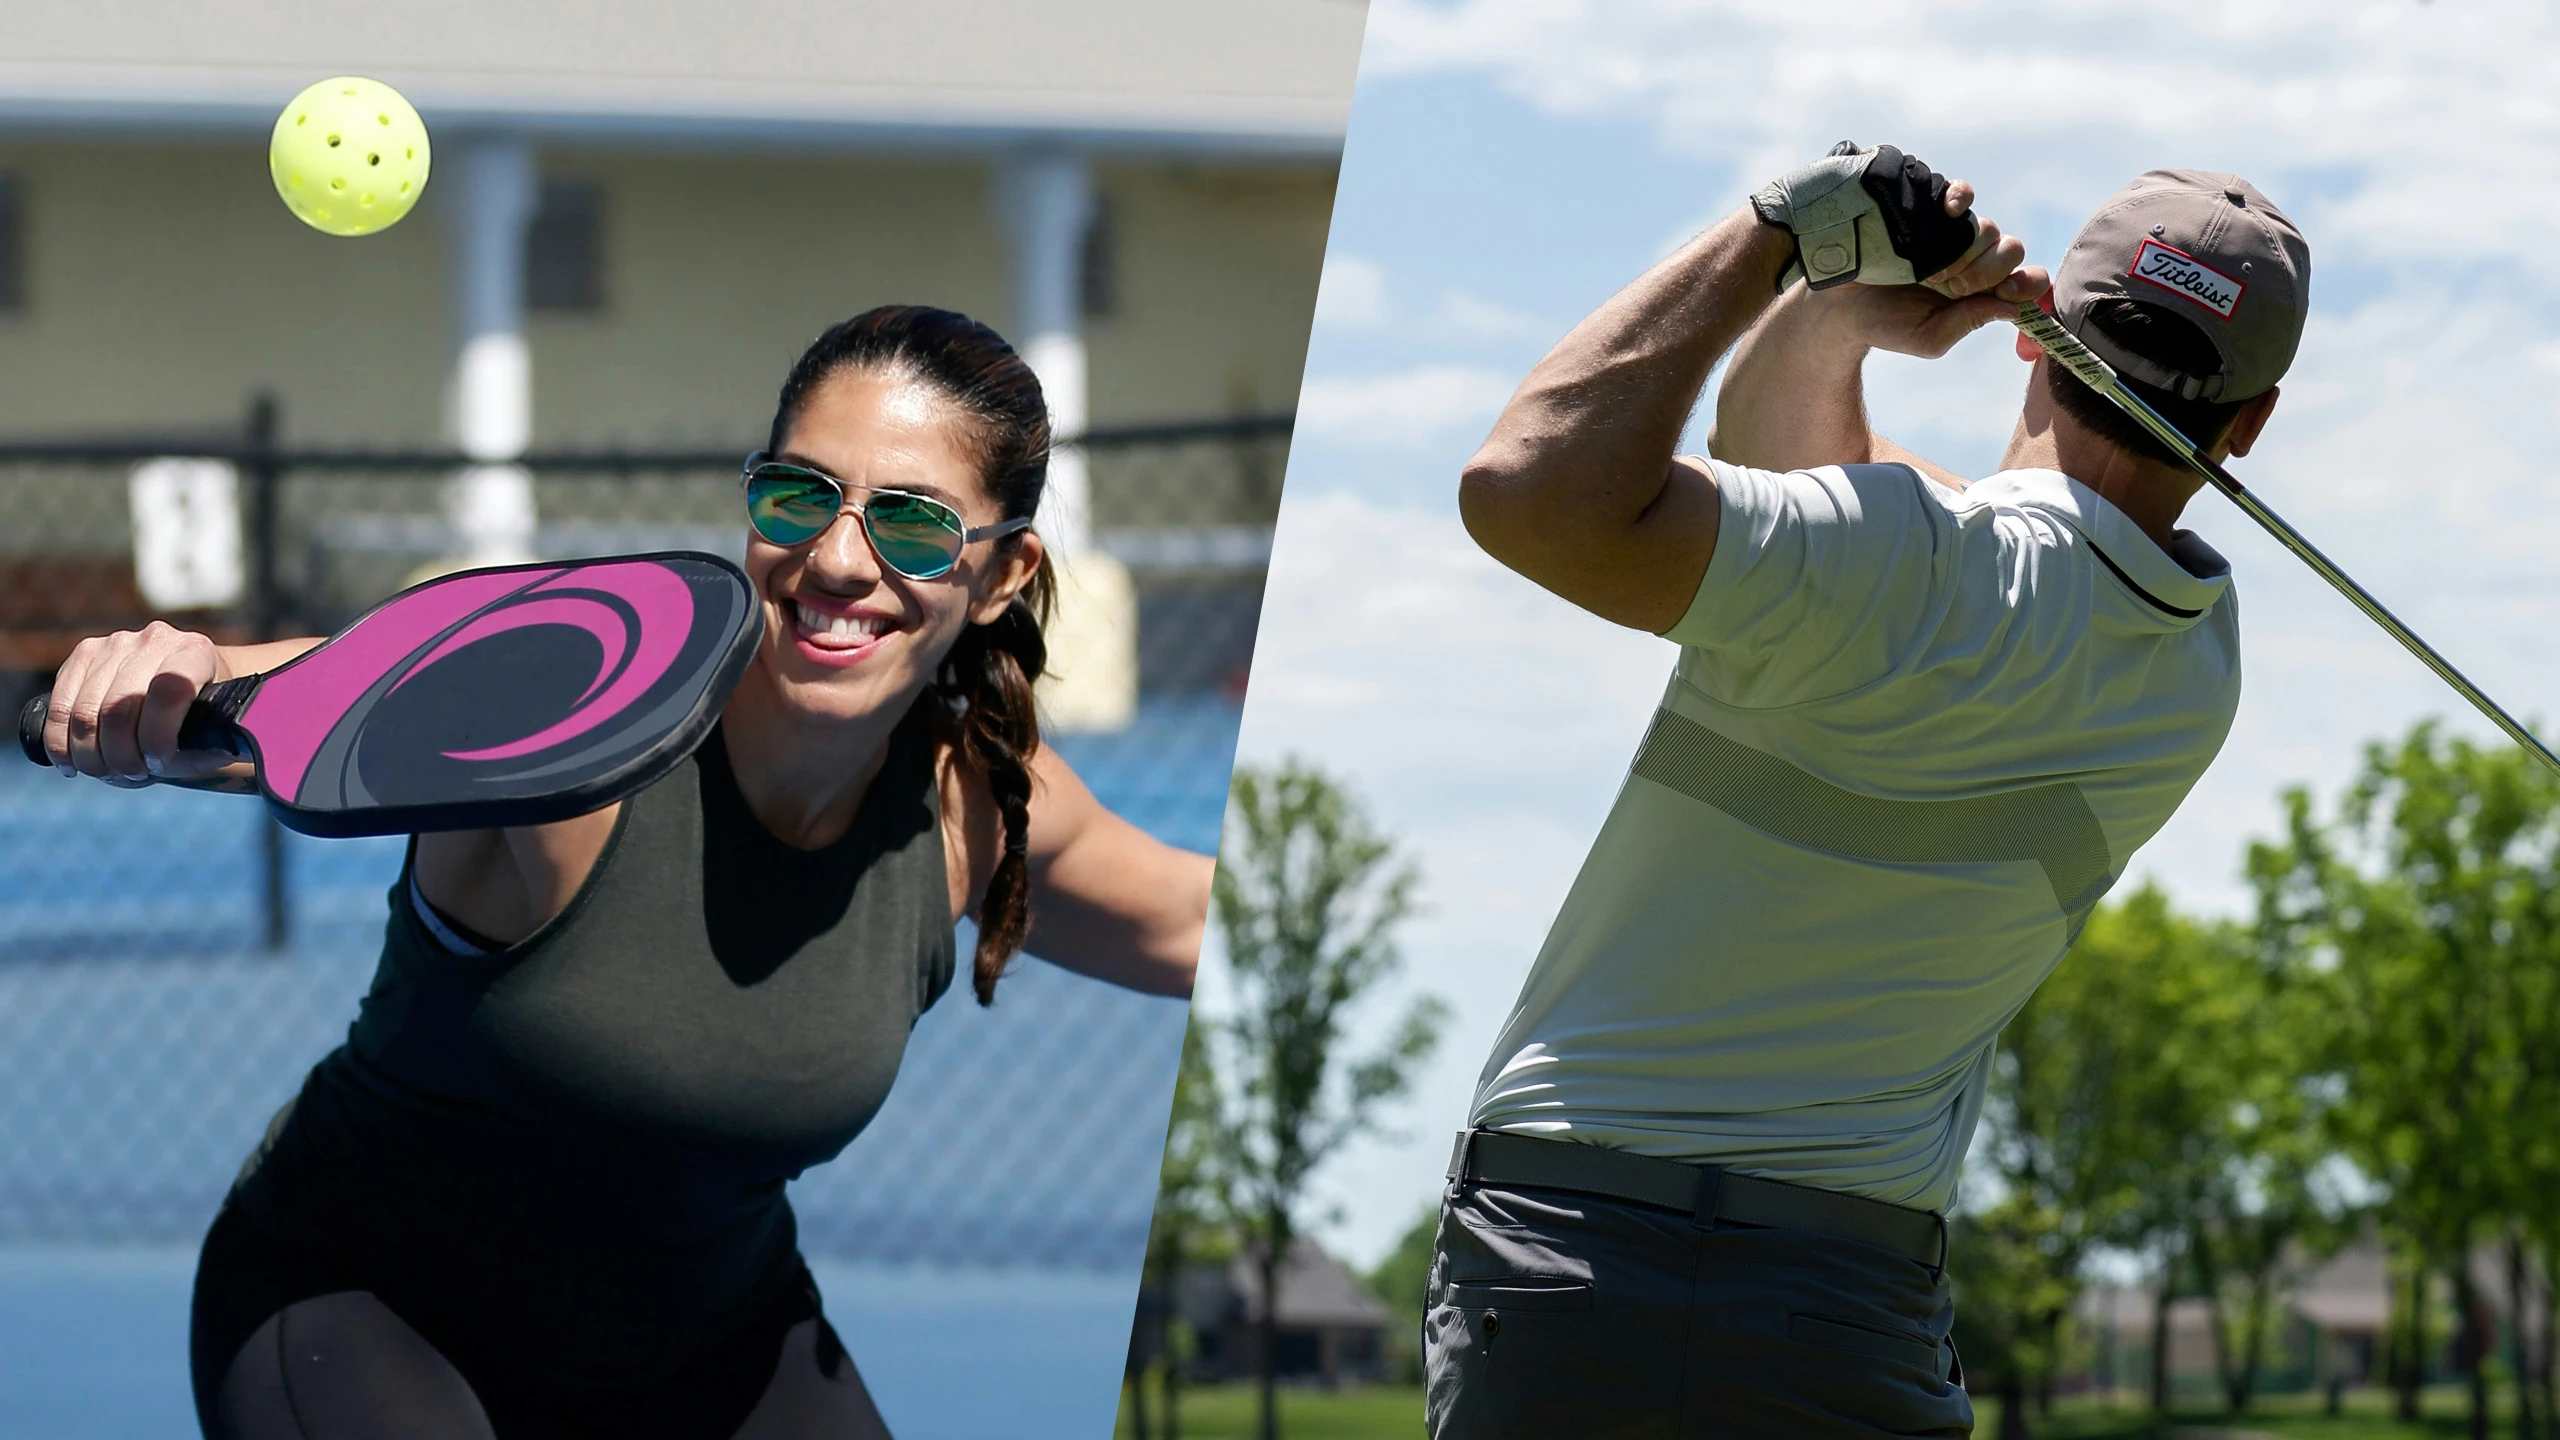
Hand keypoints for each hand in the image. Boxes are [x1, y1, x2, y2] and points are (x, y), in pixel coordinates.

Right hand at [42, 621, 232, 782]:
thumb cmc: (200, 717)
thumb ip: (211, 746)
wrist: (181, 690)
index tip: (158, 763)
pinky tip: (73, 765)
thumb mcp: (214, 733)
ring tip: (109, 771)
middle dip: (121, 754)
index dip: (157, 735)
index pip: (169, 691)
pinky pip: (59, 706)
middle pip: (119, 706)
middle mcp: (153, 641)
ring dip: (92, 756)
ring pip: (85, 712)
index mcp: (194, 652)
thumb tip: (214, 751)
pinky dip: (60, 744)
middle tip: (132, 773)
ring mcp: (114, 644)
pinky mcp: (82, 655)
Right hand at [1800, 178, 2049, 359]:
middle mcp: (1972, 258)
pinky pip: (1962, 192)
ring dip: (1967, 250)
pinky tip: (1950, 212)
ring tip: (1930, 270)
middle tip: (1953, 287)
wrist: (1838, 303)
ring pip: (1988, 228)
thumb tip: (2011, 307)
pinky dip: (1962, 197)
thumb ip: (1967, 323)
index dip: (2026, 284)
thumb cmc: (1883, 325)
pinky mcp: (1929, 210)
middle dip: (1990, 270)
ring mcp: (1951, 232)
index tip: (2006, 292)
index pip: (2027, 280)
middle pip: (2011, 250)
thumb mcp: (1928, 338)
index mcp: (1980, 292)